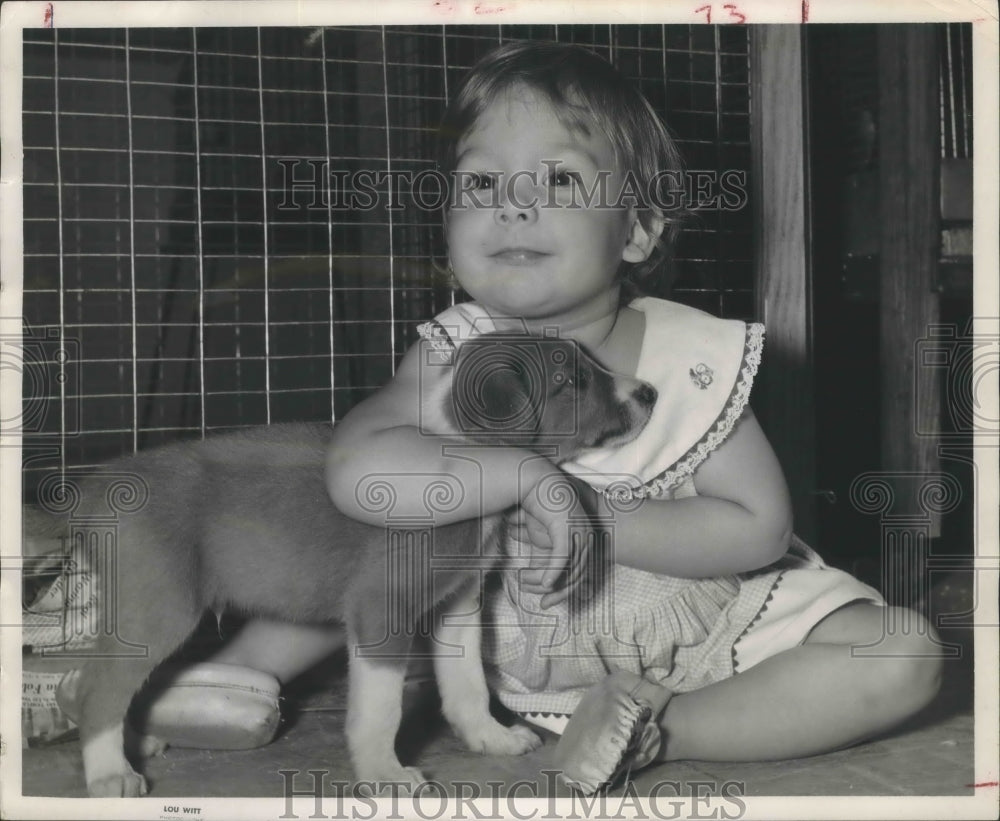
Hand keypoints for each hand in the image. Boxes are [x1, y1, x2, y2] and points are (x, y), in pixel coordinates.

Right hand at [514, 471, 599, 608]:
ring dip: (547, 582)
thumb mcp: (541, 531)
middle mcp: (585, 536)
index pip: (580, 572)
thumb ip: (541, 549)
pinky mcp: (566, 528)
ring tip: (527, 585)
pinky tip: (543, 583)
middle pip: (578, 575)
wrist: (534, 479)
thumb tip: (535, 568)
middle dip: (559, 593)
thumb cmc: (537, 503)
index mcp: (583, 537)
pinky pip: (562, 557)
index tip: (546, 601)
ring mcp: (578, 532)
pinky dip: (553, 573)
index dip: (564, 590)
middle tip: (541, 604)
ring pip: (569, 569)